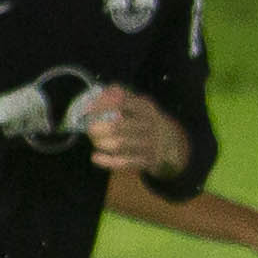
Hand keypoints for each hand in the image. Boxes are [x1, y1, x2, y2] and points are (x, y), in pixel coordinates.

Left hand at [73, 86, 189, 179]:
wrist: (170, 143)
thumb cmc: (143, 120)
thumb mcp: (136, 103)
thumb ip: (117, 95)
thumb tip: (95, 96)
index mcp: (145, 107)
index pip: (120, 102)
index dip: (100, 106)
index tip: (86, 110)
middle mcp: (149, 125)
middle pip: (116, 126)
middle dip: (97, 128)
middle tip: (89, 129)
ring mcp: (149, 144)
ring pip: (118, 144)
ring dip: (100, 143)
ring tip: (95, 141)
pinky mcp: (147, 161)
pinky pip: (123, 162)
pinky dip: (106, 160)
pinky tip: (95, 157)